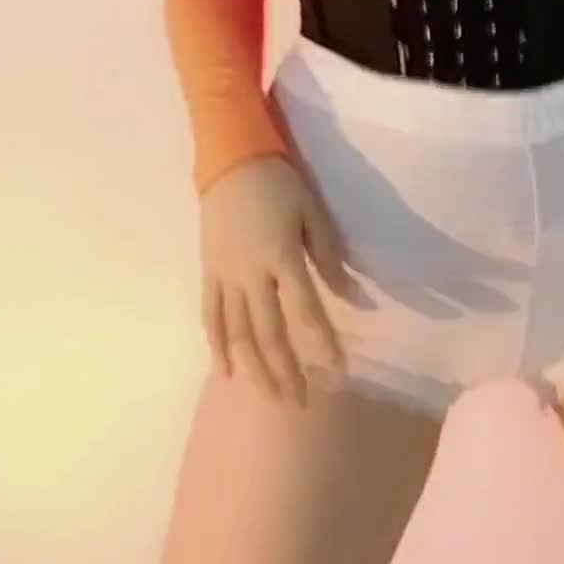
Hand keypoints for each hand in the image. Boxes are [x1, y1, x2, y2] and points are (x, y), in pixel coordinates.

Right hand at [199, 155, 352, 406]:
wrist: (230, 161)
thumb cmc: (279, 184)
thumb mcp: (312, 213)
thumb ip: (330, 258)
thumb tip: (354, 297)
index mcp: (281, 257)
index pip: (306, 311)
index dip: (323, 343)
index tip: (339, 371)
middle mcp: (250, 275)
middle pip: (268, 332)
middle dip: (286, 370)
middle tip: (301, 402)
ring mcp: (225, 277)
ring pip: (237, 333)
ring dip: (254, 368)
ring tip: (269, 397)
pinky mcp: (208, 274)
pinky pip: (211, 317)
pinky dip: (218, 346)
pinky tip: (227, 372)